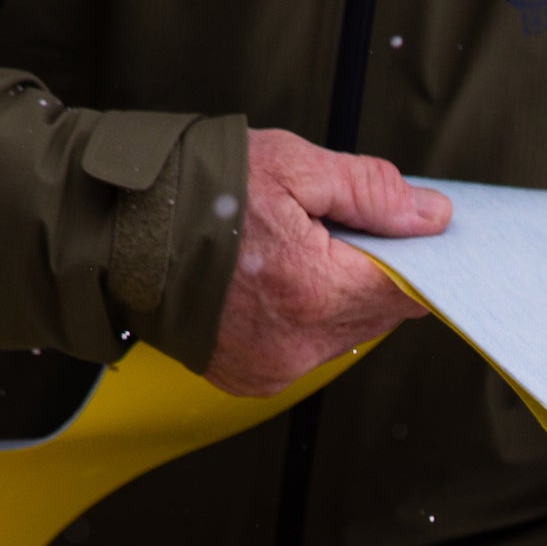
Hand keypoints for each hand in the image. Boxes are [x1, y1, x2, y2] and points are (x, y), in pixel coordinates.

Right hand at [201, 129, 450, 395]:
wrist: (115, 228)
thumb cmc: (193, 189)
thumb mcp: (290, 166)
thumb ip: (369, 192)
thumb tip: (431, 217)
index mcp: (315, 290)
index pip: (410, 289)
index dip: (416, 257)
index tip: (406, 232)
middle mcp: (299, 343)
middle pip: (379, 313)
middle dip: (369, 271)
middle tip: (330, 229)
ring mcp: (274, 367)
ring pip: (346, 333)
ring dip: (337, 296)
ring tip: (291, 253)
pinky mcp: (252, 379)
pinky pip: (306, 350)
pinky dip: (302, 319)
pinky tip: (271, 283)